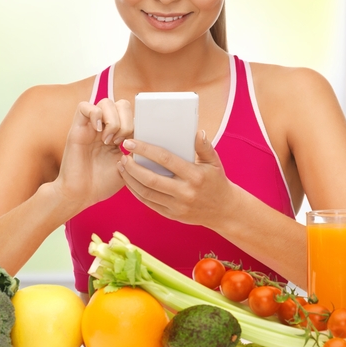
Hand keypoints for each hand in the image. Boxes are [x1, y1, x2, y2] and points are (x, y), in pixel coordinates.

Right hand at [53, 98, 132, 211]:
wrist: (81, 195)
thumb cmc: (102, 183)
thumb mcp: (128, 166)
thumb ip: (137, 151)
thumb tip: (148, 138)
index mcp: (118, 134)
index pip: (132, 113)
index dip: (137, 123)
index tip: (136, 143)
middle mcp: (104, 127)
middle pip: (122, 104)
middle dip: (127, 121)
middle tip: (120, 142)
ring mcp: (91, 126)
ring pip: (106, 102)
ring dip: (113, 121)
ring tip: (109, 141)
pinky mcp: (77, 128)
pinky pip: (84, 106)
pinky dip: (95, 115)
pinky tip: (99, 132)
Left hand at [117, 130, 237, 226]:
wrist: (223, 210)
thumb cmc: (216, 181)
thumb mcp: (214, 162)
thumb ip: (204, 147)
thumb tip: (197, 132)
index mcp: (194, 176)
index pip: (165, 160)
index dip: (146, 150)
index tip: (131, 142)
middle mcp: (185, 192)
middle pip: (151, 179)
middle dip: (132, 167)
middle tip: (123, 155)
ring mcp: (177, 206)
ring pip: (146, 193)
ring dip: (130, 179)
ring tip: (122, 166)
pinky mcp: (171, 214)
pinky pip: (149, 203)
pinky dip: (136, 192)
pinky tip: (129, 181)